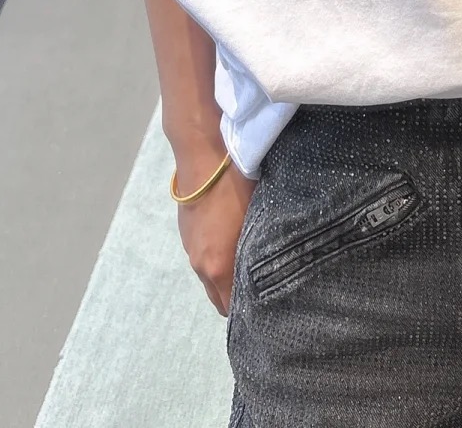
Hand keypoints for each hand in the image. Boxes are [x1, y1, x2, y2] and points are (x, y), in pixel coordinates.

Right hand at [176, 157, 256, 317]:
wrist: (205, 150)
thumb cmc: (239, 183)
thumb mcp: (258, 217)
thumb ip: (261, 251)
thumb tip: (275, 267)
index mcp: (217, 267)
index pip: (230, 309)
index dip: (248, 312)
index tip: (267, 305)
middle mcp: (200, 264)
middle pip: (217, 297)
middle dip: (236, 296)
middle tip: (261, 285)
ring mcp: (190, 246)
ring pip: (209, 275)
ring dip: (224, 273)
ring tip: (247, 257)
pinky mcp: (186, 229)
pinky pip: (201, 254)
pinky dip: (214, 255)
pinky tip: (230, 235)